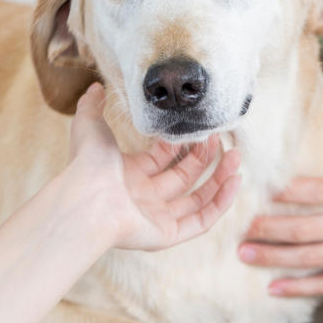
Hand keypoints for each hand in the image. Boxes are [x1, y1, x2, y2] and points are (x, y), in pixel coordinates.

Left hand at [69, 83, 241, 250]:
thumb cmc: (87, 165)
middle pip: (184, 177)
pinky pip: (201, 220)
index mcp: (129, 173)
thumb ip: (92, 105)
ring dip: (219, 179)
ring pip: (197, 199)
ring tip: (236, 158)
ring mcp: (157, 217)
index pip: (163, 158)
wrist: (86, 199)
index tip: (199, 129)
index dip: (182, 144)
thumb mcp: (89, 125)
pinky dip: (220, 203)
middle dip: (205, 158)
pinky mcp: (168, 235)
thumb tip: (95, 86)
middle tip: (221, 139)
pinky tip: (234, 181)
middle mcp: (144, 196)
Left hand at [239, 105, 322, 295]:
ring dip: (277, 259)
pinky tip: (273, 289)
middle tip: (242, 228)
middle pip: (311, 229)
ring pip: (315, 258)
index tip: (259, 191)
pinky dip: (300, 288)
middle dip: (272, 230)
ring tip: (245, 254)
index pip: (321, 191)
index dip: (289, 192)